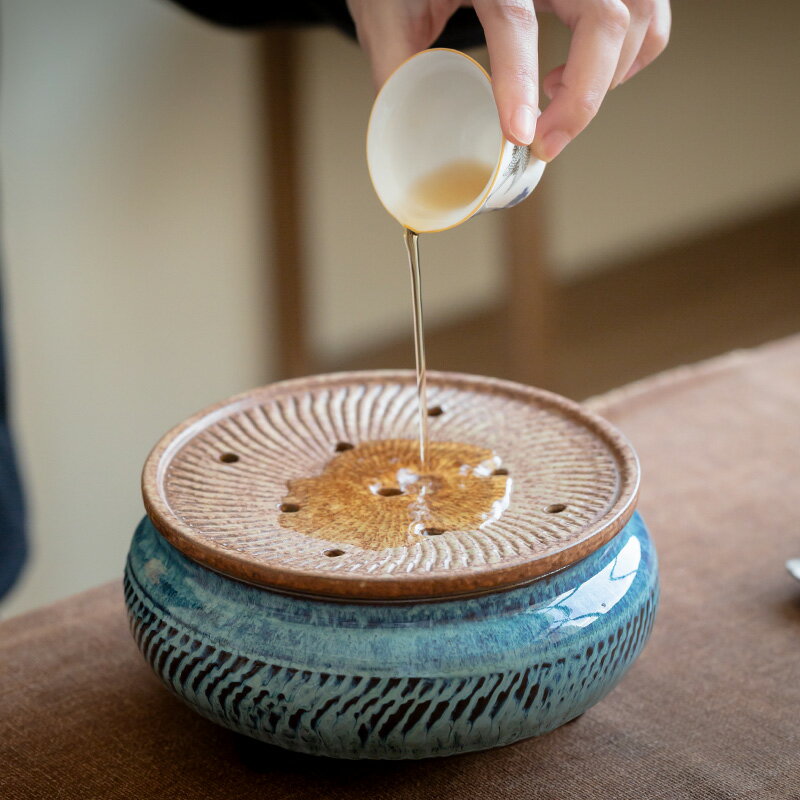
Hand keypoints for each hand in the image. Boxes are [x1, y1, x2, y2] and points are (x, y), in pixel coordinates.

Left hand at [346, 0, 670, 160]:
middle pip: (604, 17)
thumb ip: (397, 67)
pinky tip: (585, 76)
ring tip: (558, 103)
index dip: (519, 82)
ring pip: (637, 15)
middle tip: (547, 144)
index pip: (515, 18)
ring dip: (609, 76)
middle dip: (583, 96)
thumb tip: (407, 136)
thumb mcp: (389, 13)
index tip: (521, 135)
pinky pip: (649, 12)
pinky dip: (632, 55)